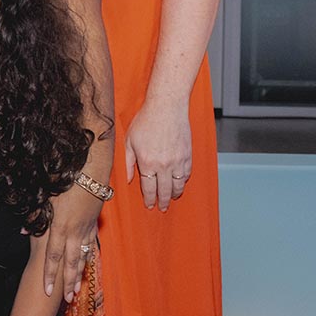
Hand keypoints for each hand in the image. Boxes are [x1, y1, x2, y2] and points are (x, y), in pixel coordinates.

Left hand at [43, 183, 102, 300]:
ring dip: (79, 274)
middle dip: (68, 282)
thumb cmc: (66, 181)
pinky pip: (90, 245)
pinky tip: (87, 266)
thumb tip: (23, 228)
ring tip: (77, 290)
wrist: (91, 172)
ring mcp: (86, 229)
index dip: (50, 274)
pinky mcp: (93, 224)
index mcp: (60, 226)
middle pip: (70, 262)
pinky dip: (88, 258)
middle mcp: (74, 232)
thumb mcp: (47, 198)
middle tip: (68, 299)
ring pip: (83, 256)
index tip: (48, 289)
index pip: (53, 256)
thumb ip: (36, 216)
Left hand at [125, 96, 191, 210]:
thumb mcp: (129, 141)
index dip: (149, 199)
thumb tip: (128, 179)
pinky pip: (187, 174)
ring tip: (171, 198)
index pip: (149, 189)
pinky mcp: (188, 155)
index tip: (149, 206)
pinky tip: (180, 183)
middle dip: (163, 201)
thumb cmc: (145, 120)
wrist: (166, 107)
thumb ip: (128, 162)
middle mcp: (164, 165)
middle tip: (162, 208)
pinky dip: (183, 181)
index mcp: (147, 163)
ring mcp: (178, 161)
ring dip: (174, 194)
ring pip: (178, 185)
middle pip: (164, 190)